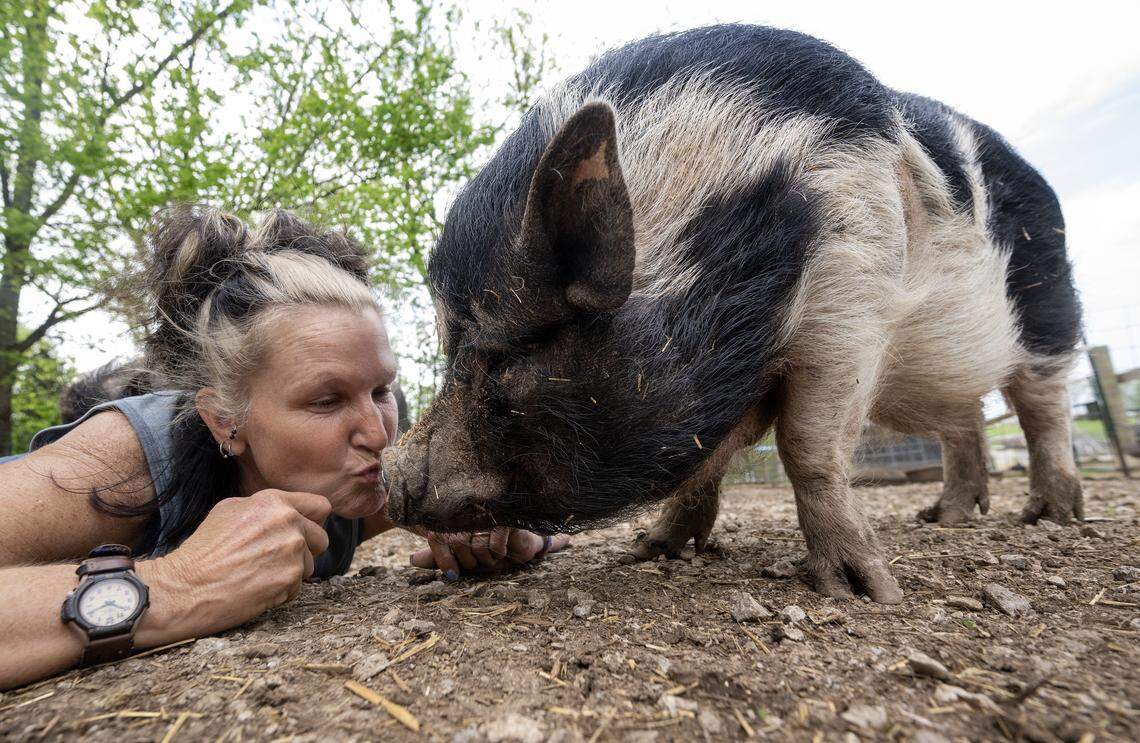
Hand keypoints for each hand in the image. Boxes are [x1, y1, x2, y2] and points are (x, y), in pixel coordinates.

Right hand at [136, 489, 329, 644]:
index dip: (312, 521)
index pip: (320, 506)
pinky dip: (281, 591)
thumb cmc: (203, 550)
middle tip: (277, 559)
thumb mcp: (230, 510)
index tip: (303, 531)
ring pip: (310, 565)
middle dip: (305, 550)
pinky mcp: (289, 580)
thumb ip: (267, 507)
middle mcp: (288, 522)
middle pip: (321, 538)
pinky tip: (255, 589)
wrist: (183, 587)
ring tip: (258, 574)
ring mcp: (291, 552)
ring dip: (291, 572)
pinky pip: (297, 587)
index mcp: (273, 501)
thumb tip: (293, 511)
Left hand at [408, 527, 569, 579]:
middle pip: (457, 543)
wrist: (521, 544)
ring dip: (486, 559)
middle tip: (479, 563)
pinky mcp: (504, 518)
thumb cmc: (490, 549)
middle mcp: (468, 512)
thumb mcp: (462, 557)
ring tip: (493, 555)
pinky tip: (504, 549)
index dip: (442, 559)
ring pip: (476, 546)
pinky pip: (494, 545)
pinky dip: (498, 553)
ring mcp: (486, 513)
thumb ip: (439, 557)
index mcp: (454, 518)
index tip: (452, 575)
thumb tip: (412, 560)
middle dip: (469, 562)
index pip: (437, 536)